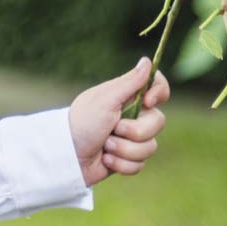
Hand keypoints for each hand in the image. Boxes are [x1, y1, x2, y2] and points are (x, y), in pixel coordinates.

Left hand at [66, 56, 169, 185]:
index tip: (147, 102)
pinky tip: (105, 160)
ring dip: (125, 150)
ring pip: (150, 147)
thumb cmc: (83, 122)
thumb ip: (130, 82)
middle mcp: (132, 115)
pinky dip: (121, 164)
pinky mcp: (127, 158)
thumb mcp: (106, 99)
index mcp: (127, 97)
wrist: (67, 155)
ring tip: (105, 147)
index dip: (159, 93)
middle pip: (158, 122)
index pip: (157, 86)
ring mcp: (130, 138)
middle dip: (135, 132)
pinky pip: (139, 165)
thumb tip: (147, 60)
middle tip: (113, 130)